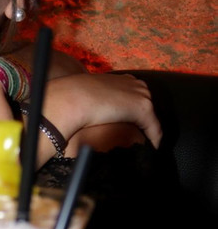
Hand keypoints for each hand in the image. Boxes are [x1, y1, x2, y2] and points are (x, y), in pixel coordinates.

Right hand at [43, 73, 161, 150]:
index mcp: (125, 79)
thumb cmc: (76, 95)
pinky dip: (154, 141)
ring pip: (151, 119)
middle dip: (143, 122)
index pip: (136, 96)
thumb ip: (100, 96)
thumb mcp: (91, 92)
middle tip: (138, 138)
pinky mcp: (143, 110)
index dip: (134, 112)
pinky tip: (152, 149)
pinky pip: (154, 130)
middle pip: (146, 106)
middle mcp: (136, 84)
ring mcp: (141, 96)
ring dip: (148, 132)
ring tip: (144, 145)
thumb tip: (97, 108)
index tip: (130, 125)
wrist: (75, 97)